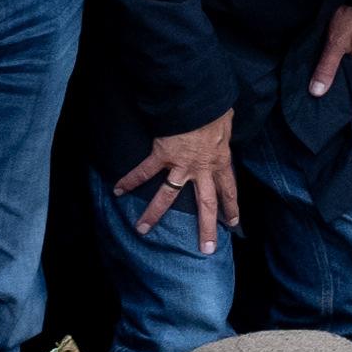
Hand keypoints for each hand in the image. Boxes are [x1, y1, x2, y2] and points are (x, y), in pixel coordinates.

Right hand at [113, 115, 240, 252]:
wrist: (198, 101)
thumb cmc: (214, 108)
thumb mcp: (227, 123)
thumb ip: (223, 132)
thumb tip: (224, 124)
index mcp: (220, 162)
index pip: (228, 190)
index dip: (231, 207)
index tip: (234, 223)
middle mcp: (202, 170)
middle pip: (206, 204)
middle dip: (207, 228)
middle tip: (207, 249)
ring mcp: (181, 165)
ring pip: (168, 196)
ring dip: (154, 213)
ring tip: (142, 230)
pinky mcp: (162, 156)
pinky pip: (144, 171)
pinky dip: (130, 180)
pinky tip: (118, 191)